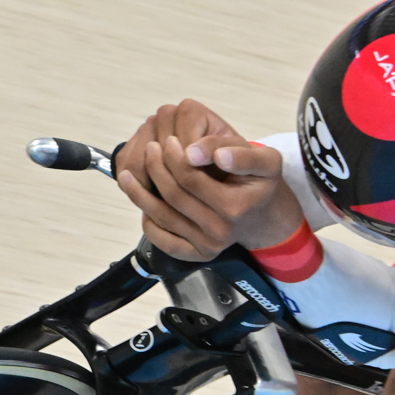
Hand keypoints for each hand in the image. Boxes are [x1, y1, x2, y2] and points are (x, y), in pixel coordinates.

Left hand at [114, 101, 305, 260]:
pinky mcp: (198, 255)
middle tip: (152, 149)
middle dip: (156, 169)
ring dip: (140, 194)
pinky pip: (164, 241)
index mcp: (234, 207)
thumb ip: (239, 154)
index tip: (168, 140)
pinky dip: (148, 222)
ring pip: (163, 217)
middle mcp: (220, 231)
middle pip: (174, 196)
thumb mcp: (265, 161)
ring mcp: (208, 245)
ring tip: (128, 173)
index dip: (174, 156)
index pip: (190, 178)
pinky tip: (143, 203)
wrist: (265, 214)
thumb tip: (197, 152)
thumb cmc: (261, 183)